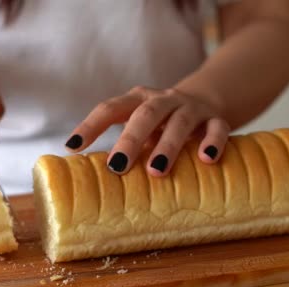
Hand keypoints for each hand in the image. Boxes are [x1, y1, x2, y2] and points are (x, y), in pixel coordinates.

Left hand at [65, 86, 230, 175]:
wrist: (208, 100)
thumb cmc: (161, 125)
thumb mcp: (141, 130)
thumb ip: (125, 147)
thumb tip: (96, 184)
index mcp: (137, 100)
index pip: (109, 108)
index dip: (90, 126)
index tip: (71, 147)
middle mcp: (162, 100)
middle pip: (145, 114)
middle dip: (130, 140)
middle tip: (118, 166)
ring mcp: (190, 108)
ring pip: (179, 122)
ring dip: (167, 146)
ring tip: (157, 171)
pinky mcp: (216, 118)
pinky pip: (217, 128)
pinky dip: (212, 142)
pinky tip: (206, 160)